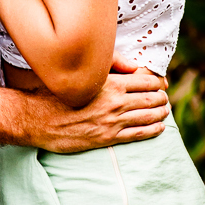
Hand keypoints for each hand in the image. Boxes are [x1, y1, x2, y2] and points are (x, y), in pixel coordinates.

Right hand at [20, 68, 169, 152]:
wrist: (40, 119)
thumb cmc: (59, 91)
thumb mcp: (83, 72)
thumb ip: (110, 66)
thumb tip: (134, 67)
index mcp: (110, 83)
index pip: (145, 80)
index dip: (157, 81)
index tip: (161, 82)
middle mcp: (115, 102)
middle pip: (150, 98)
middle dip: (161, 97)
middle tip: (164, 97)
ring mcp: (113, 122)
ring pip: (147, 116)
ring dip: (160, 113)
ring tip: (164, 110)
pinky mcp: (108, 138)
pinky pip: (138, 134)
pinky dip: (153, 130)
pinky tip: (159, 127)